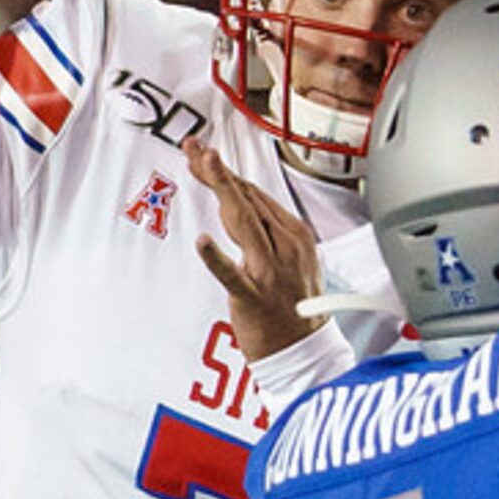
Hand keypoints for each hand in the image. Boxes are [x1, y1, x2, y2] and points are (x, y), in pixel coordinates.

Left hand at [190, 138, 324, 356]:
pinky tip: (202, 242)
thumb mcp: (292, 258)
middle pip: (247, 199)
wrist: (304, 350)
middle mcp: (286, 247)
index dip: (227, 172)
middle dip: (218, 170)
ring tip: (204, 164)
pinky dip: (216, 258)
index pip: (255, 194)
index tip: (205, 156)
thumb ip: (269, 230)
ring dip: (222, 189)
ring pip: (242, 221)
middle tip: (193, 148)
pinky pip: (232, 273)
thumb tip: (241, 204)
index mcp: (296, 235)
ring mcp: (270, 271)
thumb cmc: (294, 306)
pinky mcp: (253, 296)